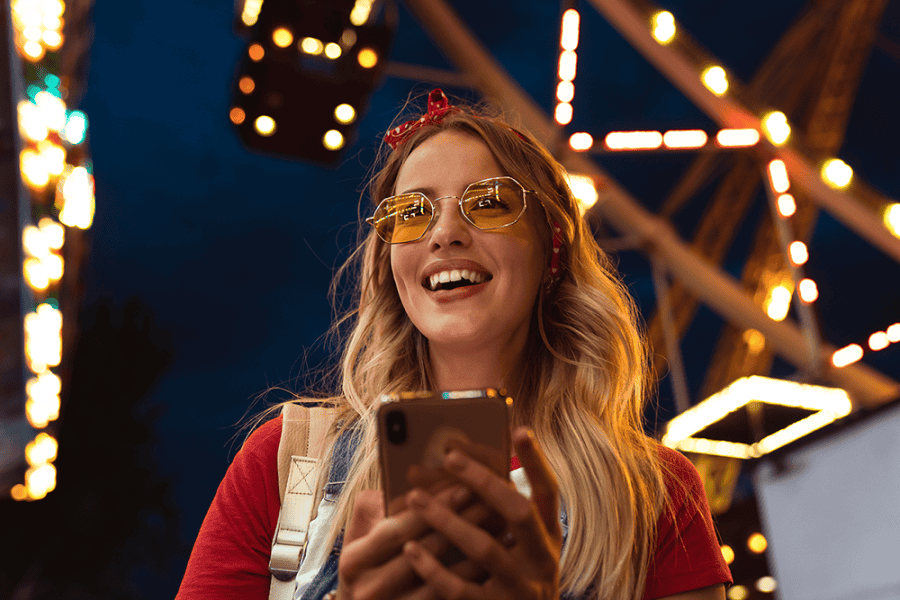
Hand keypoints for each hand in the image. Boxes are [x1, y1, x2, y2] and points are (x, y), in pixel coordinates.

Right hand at [336, 486, 494, 599]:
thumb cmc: (364, 571)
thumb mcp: (355, 542)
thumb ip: (366, 511)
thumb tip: (390, 479)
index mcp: (354, 560)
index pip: (398, 528)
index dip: (432, 507)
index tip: (464, 485)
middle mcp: (371, 588)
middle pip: (427, 550)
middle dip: (462, 521)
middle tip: (493, 499)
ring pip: (447, 577)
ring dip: (477, 549)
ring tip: (503, 523)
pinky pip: (453, 598)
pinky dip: (476, 576)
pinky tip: (499, 557)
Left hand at [400, 427, 562, 599]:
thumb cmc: (510, 578)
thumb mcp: (518, 546)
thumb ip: (499, 513)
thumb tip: (458, 464)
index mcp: (549, 535)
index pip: (549, 491)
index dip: (536, 461)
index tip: (520, 429)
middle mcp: (543, 560)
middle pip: (519, 512)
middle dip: (484, 480)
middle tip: (449, 454)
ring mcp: (523, 588)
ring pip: (484, 549)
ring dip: (447, 519)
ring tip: (415, 497)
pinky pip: (461, 590)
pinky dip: (434, 568)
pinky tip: (412, 549)